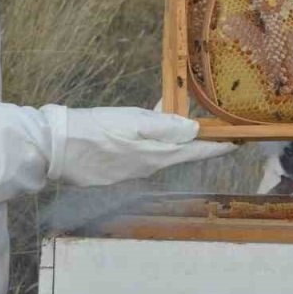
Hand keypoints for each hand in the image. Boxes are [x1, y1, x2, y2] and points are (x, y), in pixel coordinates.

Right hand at [45, 107, 235, 186]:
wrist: (54, 148)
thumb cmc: (95, 130)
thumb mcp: (133, 121)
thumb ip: (164, 126)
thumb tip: (193, 129)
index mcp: (156, 156)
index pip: (195, 151)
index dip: (217, 146)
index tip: (237, 141)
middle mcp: (147, 168)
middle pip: (179, 154)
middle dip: (196, 143)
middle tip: (212, 130)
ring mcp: (129, 172)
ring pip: (159, 154)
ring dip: (171, 141)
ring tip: (176, 123)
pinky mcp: (112, 171)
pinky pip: (140, 155)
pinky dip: (148, 143)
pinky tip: (142, 131)